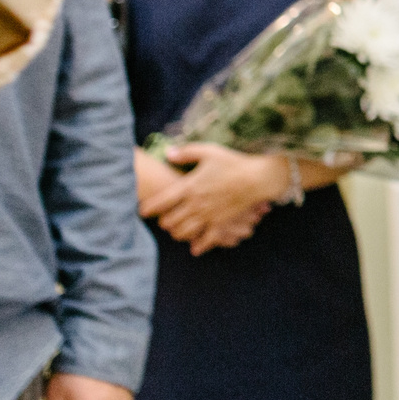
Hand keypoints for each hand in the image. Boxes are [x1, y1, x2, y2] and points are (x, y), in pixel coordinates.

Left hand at [154, 144, 279, 254]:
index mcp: (189, 187)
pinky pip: (206, 240)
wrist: (257, 178)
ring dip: (177, 233)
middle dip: (163, 222)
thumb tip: (168, 154)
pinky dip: (198, 246)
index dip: (148, 208)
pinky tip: (194, 247)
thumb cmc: (233, 162)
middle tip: (162, 220)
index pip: (161, 202)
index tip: (141, 210)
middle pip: (169, 221)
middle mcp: (195, 204)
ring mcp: (208, 215)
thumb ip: (186, 152)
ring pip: (183, 232)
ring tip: (176, 230)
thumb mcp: (208, 151)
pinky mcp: (221, 223)